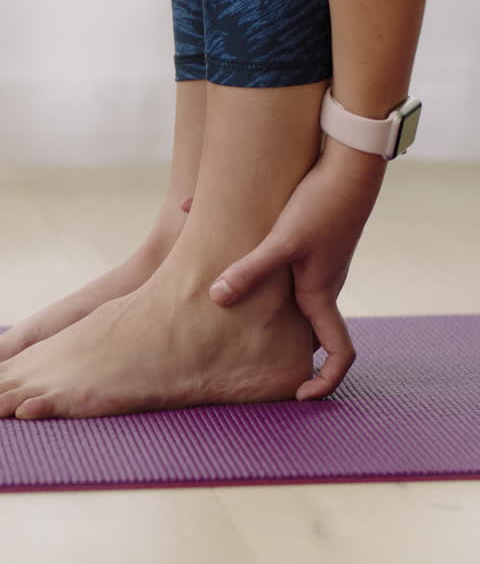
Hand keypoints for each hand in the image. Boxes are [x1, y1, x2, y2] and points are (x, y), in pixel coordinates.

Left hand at [202, 142, 386, 399]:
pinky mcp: (304, 246)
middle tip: (252, 368)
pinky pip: (278, 274)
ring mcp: (314, 267)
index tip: (299, 396)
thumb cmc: (320, 205)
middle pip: (310, 335)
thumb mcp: (282, 241)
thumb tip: (216, 298)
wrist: (346, 166)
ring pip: (289, 304)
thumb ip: (249, 270)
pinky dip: (252, 278)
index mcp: (320, 296)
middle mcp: (321, 287)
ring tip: (227, 324)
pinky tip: (218, 267)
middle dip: (287, 355)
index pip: (339, 354)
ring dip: (263, 316)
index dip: (326, 382)